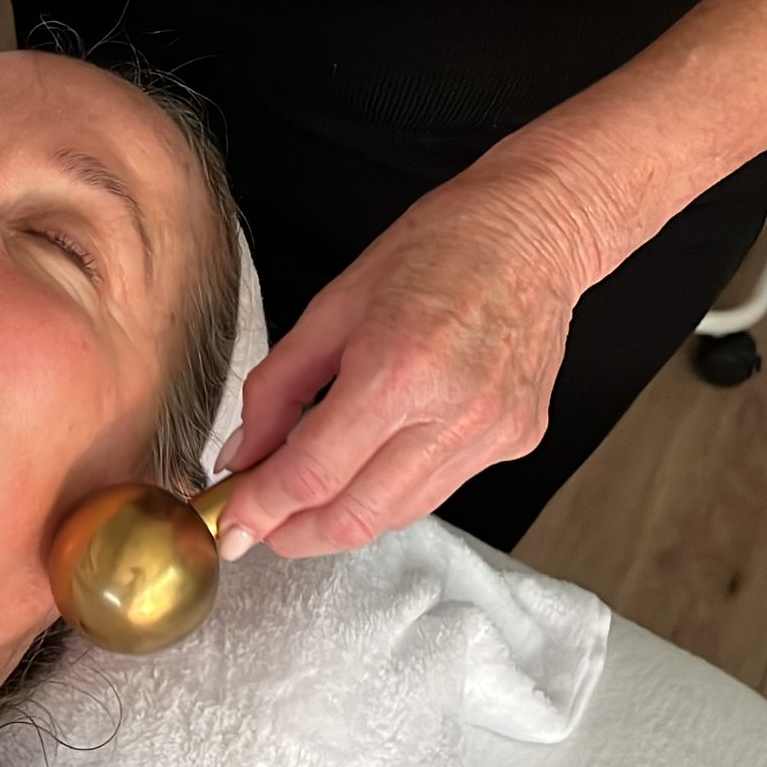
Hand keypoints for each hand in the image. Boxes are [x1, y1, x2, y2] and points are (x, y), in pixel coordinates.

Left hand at [215, 178, 591, 559]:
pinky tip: (368, 462)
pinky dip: (388, 490)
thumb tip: (241, 455)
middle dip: (293, 535)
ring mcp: (491, 435)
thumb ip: (275, 388)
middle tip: (257, 524)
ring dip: (338, 519)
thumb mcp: (331, 306)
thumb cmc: (437, 249)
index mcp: (397, 370)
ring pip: (395, 515)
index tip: (230, 527)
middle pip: (354, 518)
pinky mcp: (517, 442)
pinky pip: (436, 490)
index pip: (312, 475)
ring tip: (302, 495)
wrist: (535, 230)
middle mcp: (452, 413)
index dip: (261, 511)